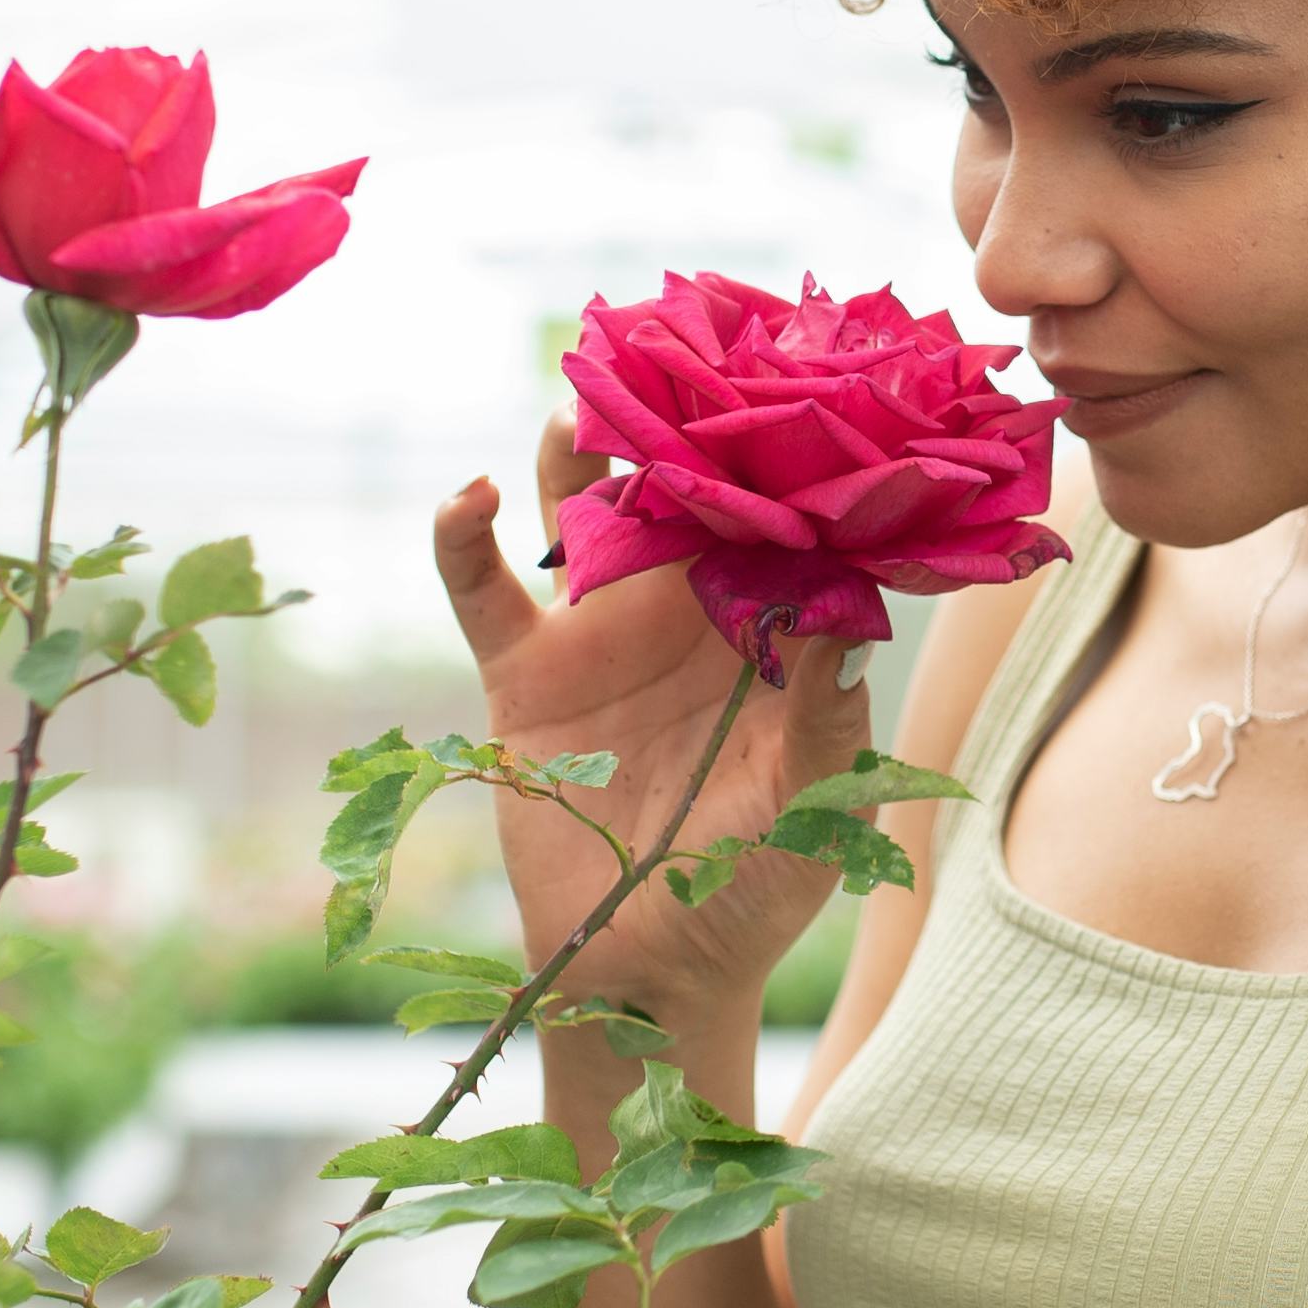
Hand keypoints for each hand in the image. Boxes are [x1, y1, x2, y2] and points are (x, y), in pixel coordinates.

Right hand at [430, 431, 878, 1042]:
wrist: (651, 968)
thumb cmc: (756, 888)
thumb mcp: (814, 811)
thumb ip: (826, 724)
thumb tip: (845, 629)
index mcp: (768, 625)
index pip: (778, 516)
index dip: (781, 454)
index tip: (787, 380)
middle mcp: (685, 608)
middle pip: (677, 486)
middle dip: (676, 416)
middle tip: (671, 338)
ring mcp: (601, 631)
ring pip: (582, 509)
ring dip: (579, 447)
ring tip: (581, 392)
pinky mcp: (526, 671)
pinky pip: (483, 589)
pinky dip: (462, 536)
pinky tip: (465, 492)